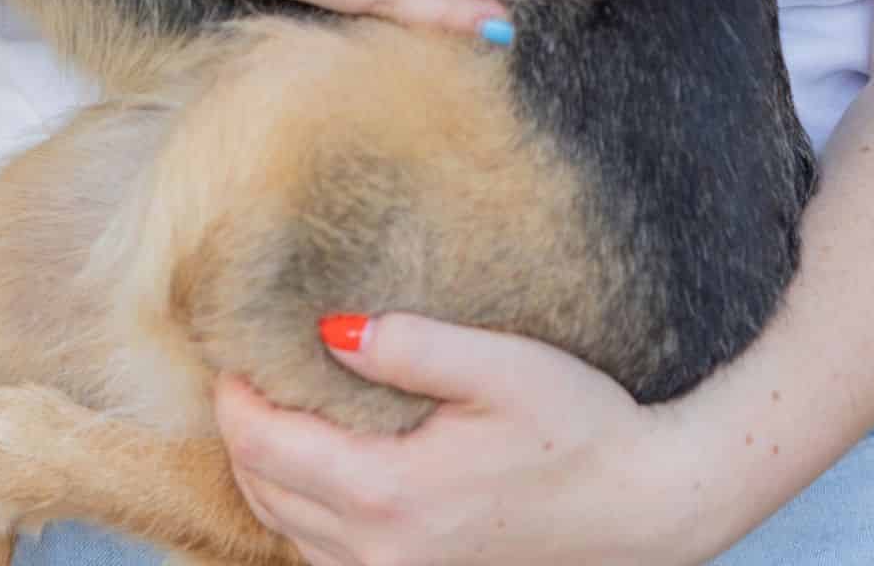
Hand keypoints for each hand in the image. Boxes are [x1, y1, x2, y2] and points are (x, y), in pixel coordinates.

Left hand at [215, 313, 670, 565]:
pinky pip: (326, 557)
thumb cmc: (580, 426)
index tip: (229, 346)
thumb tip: (329, 329)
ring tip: (272, 407)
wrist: (644, 508)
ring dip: (265, 473)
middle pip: (264, 493)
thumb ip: (413, 345)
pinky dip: (301, 512)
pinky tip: (318, 468)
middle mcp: (381, 554)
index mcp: (389, 495)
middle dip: (240, 430)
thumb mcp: (500, 366)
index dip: (234, 396)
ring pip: (287, 534)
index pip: (265, 448)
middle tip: (243, 367)